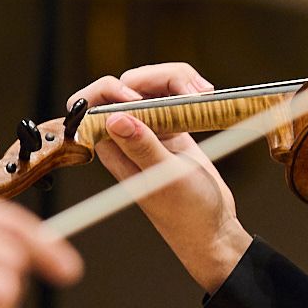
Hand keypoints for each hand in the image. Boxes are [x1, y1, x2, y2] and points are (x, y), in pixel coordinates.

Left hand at [71, 62, 250, 293]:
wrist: (214, 230)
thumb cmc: (188, 215)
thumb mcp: (166, 180)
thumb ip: (143, 148)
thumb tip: (114, 117)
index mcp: (115, 148)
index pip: (92, 105)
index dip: (109, 91)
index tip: (138, 98)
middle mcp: (128, 135)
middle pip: (128, 84)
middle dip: (157, 77)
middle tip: (189, 92)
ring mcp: (152, 129)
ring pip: (153, 84)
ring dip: (177, 78)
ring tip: (204, 92)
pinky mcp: (173, 127)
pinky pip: (173, 94)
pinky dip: (188, 88)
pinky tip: (206, 96)